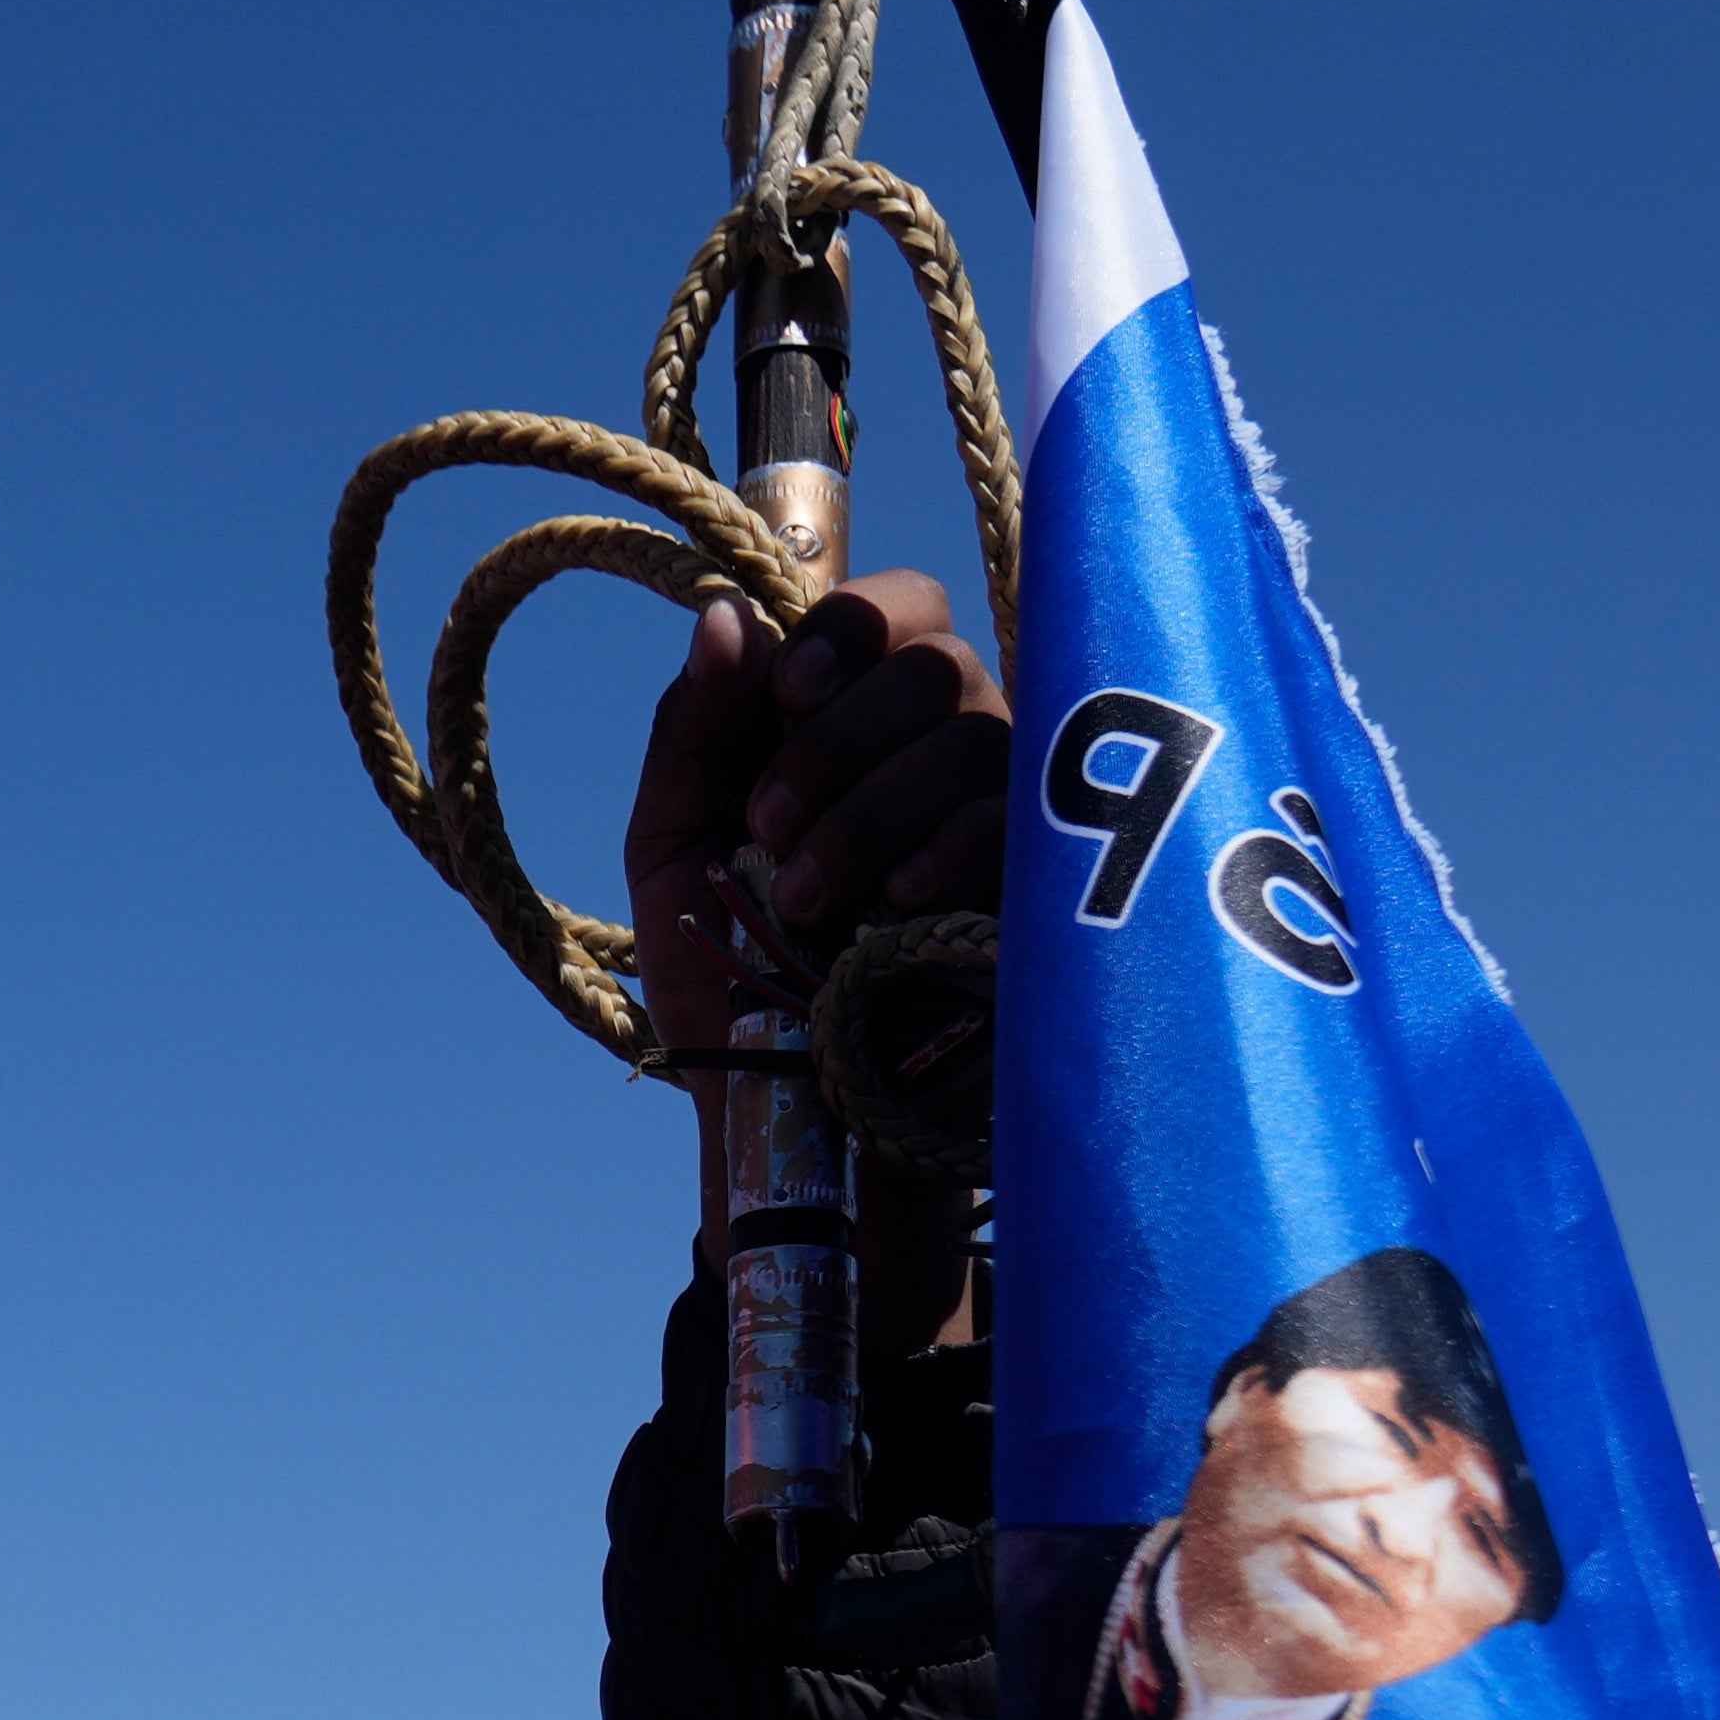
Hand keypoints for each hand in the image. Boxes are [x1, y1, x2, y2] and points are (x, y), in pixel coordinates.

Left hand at [614, 570, 1012, 1073]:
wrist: (791, 1112)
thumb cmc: (733, 976)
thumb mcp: (675, 847)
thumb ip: (696, 731)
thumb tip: (724, 613)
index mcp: (854, 719)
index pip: (898, 607)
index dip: (848, 627)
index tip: (789, 695)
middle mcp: (943, 745)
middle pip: (934, 658)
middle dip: (836, 738)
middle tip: (770, 827)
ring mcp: (1004, 811)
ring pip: (972, 733)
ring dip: (867, 809)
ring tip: (806, 897)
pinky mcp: (1044, 885)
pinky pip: (1018, 818)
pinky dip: (946, 845)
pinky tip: (897, 899)